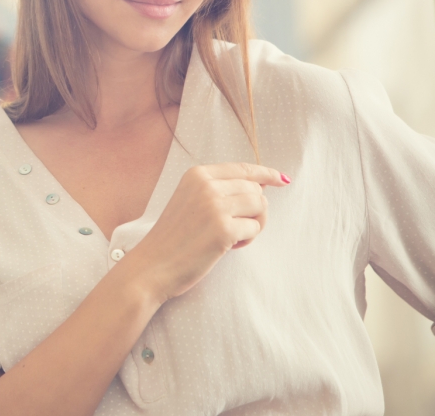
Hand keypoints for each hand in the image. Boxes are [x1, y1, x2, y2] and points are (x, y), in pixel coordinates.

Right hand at [131, 163, 288, 303]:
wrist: (152, 266)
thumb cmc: (173, 238)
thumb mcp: (190, 200)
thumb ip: (218, 189)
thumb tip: (261, 185)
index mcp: (197, 174)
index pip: (243, 168)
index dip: (266, 173)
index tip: (282, 179)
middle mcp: (206, 185)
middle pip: (256, 189)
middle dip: (254, 210)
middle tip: (234, 227)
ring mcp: (214, 206)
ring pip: (260, 206)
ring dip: (253, 224)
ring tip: (232, 237)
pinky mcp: (223, 229)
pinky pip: (255, 228)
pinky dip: (247, 240)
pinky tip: (227, 247)